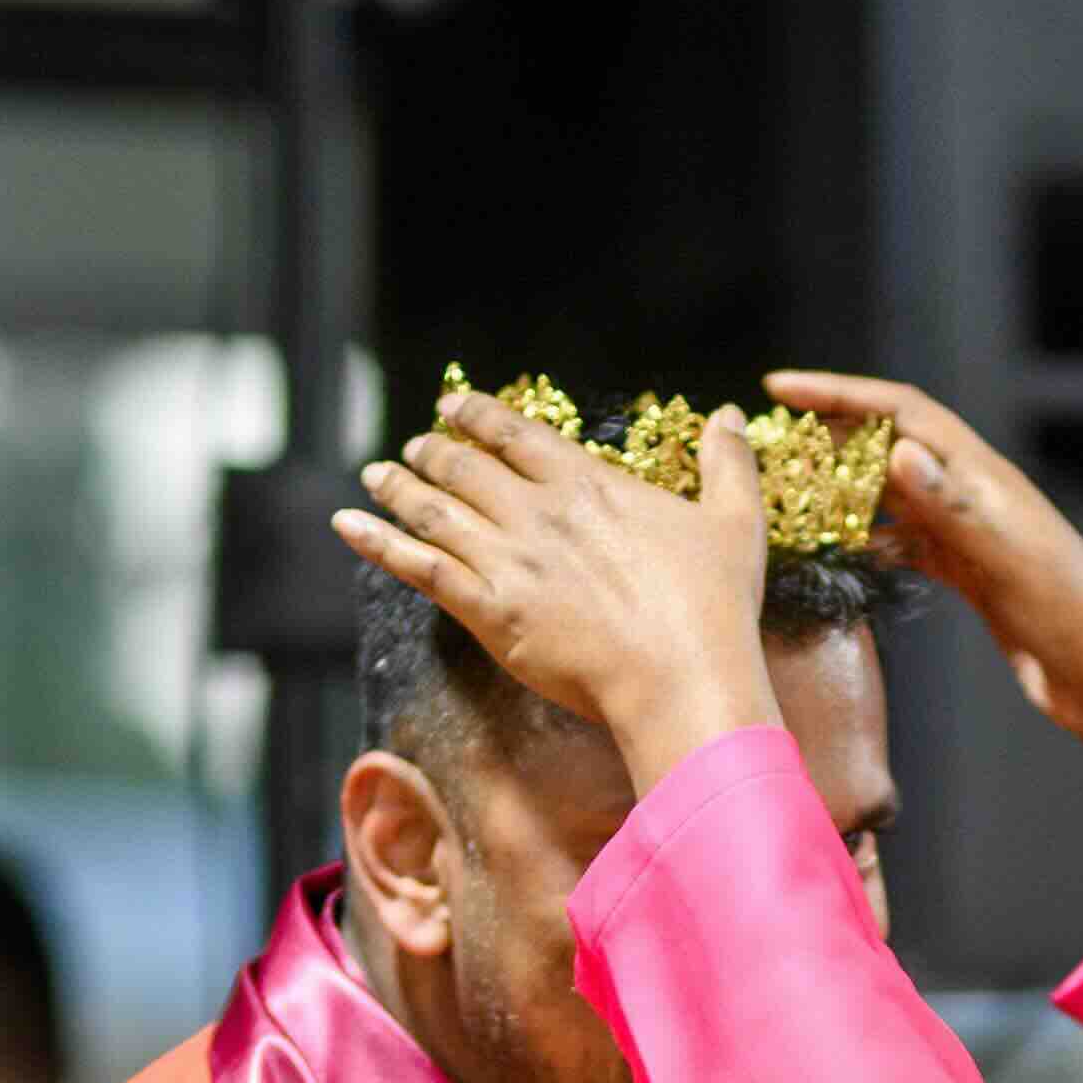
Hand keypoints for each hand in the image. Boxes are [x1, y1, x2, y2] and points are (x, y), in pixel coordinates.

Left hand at [337, 384, 783, 781]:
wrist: (680, 678)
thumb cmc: (712, 608)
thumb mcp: (734, 523)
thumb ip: (727, 464)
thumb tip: (732, 416)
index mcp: (586, 483)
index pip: (515, 433)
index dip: (478, 414)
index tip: (454, 404)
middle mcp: (536, 511)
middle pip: (464, 466)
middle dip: (432, 451)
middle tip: (414, 445)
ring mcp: (507, 559)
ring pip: (433, 509)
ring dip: (398, 486)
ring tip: (376, 473)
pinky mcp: (487, 610)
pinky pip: (417, 566)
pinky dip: (376, 541)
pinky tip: (347, 523)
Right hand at [762, 370, 1082, 774]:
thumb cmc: (1067, 611)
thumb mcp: (1003, 555)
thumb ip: (950, 505)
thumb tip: (897, 449)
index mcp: (979, 473)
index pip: (898, 410)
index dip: (838, 394)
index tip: (781, 388)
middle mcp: (969, 493)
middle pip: (887, 445)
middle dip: (830, 440)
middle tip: (774, 452)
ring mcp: (966, 533)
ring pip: (891, 496)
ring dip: (843, 492)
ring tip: (792, 499)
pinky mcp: (967, 573)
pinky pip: (906, 543)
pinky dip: (869, 541)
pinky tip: (840, 552)